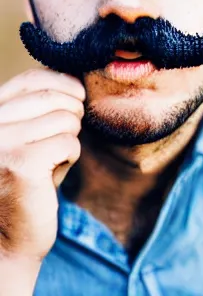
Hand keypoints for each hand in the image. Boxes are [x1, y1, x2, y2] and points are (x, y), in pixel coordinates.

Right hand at [0, 69, 84, 262]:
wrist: (8, 239)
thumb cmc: (29, 181)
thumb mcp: (31, 135)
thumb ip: (43, 107)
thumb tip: (78, 78)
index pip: (32, 78)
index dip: (65, 82)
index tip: (79, 96)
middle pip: (54, 96)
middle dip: (73, 113)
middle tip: (65, 138)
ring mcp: (0, 143)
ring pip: (66, 118)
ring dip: (71, 138)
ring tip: (53, 159)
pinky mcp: (20, 163)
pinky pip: (70, 142)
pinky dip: (71, 157)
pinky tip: (52, 174)